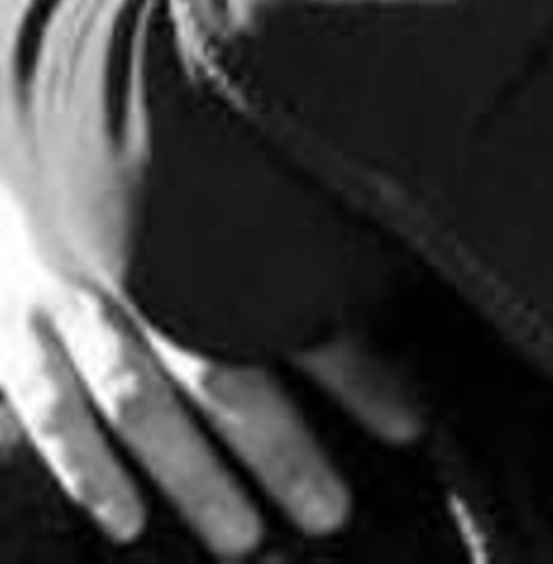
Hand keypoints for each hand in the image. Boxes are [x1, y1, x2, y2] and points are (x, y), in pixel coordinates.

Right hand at [0, 185, 423, 552]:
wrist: (49, 131)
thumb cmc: (161, 174)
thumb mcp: (227, 183)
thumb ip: (294, 235)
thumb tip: (396, 294)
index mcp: (213, 212)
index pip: (296, 297)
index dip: (356, 367)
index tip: (410, 424)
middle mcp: (143, 255)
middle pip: (219, 360)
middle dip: (276, 444)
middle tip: (329, 510)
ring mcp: (74, 294)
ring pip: (139, 395)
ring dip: (191, 471)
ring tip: (243, 536)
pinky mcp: (17, 326)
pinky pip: (48, 403)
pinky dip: (84, 465)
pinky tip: (127, 519)